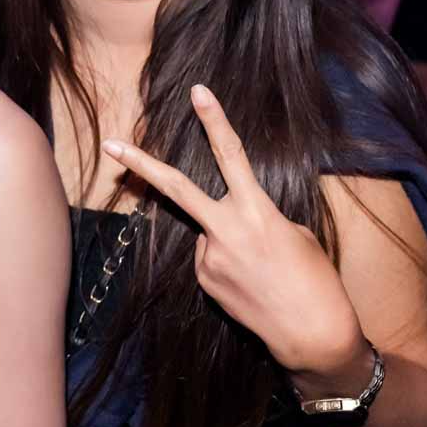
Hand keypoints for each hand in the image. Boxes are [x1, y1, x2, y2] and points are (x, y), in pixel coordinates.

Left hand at [101, 84, 365, 376]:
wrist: (311, 334)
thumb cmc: (316, 281)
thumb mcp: (296, 235)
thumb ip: (255, 217)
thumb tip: (227, 221)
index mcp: (257, 212)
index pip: (231, 155)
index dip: (215, 121)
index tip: (198, 92)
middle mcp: (226, 231)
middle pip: (175, 188)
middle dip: (140, 164)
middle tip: (110, 143)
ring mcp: (209, 258)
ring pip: (208, 232)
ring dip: (227, 239)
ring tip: (262, 270)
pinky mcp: (204, 280)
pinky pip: (210, 259)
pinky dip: (227, 263)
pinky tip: (251, 283)